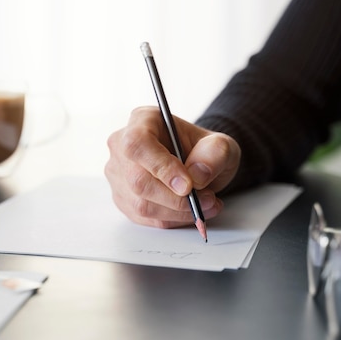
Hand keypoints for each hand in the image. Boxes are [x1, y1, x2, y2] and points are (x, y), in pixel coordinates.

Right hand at [104, 106, 240, 228]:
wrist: (198, 164)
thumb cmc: (203, 150)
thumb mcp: (221, 144)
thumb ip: (214, 154)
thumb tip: (196, 176)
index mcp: (142, 121)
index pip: (137, 143)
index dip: (160, 166)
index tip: (188, 185)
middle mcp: (122, 146)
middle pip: (137, 180)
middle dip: (175, 198)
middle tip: (206, 199)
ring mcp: (119, 174)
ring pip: (141, 204)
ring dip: (178, 211)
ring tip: (206, 204)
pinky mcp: (123, 198)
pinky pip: (145, 217)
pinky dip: (172, 219)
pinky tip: (190, 211)